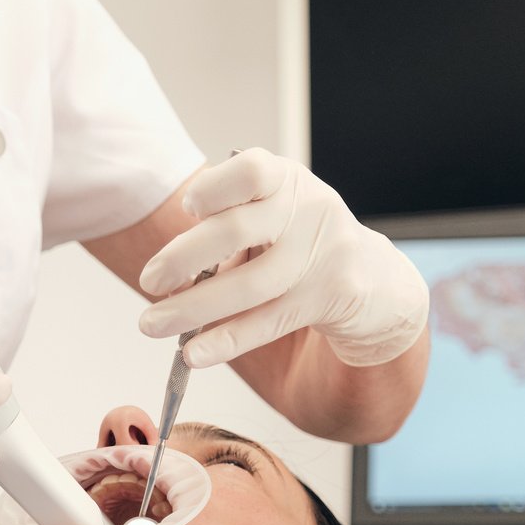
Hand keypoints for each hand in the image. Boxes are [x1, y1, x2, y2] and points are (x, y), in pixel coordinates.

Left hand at [137, 150, 428, 369]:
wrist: (375, 278)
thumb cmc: (301, 240)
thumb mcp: (275, 212)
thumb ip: (228, 226)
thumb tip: (168, 272)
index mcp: (285, 179)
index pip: (250, 171)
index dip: (213, 189)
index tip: (188, 209)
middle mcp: (307, 210)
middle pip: (236, 231)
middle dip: (183, 258)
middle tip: (149, 280)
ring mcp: (322, 255)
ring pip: (249, 286)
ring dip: (192, 309)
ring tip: (151, 324)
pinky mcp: (331, 297)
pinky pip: (268, 322)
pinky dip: (226, 341)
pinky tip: (193, 353)